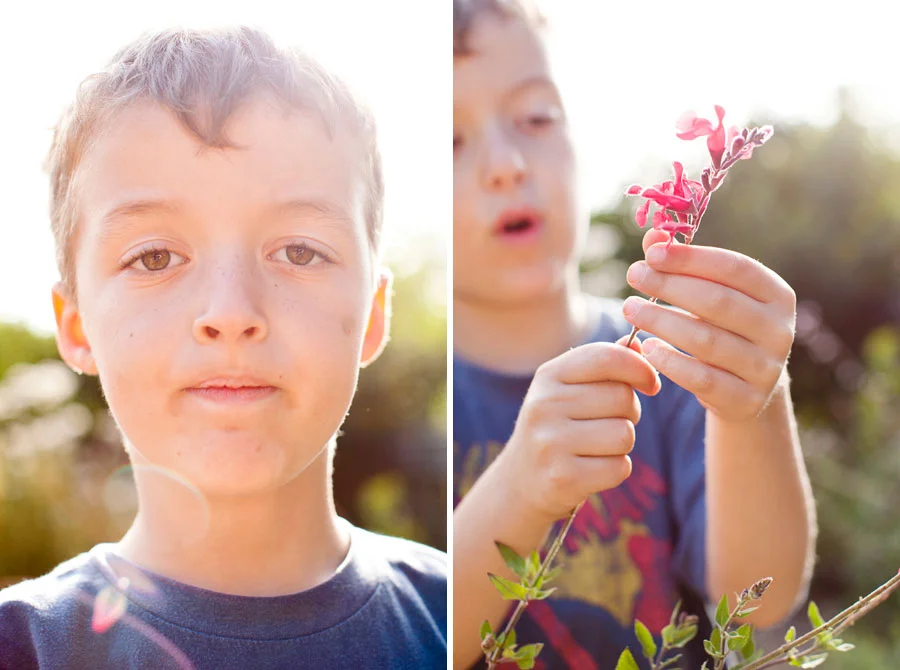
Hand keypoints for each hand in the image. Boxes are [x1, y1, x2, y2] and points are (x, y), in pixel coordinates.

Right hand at [494, 339, 660, 527]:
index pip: (607, 358)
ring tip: (598, 446)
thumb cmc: (557, 427)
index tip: (650, 383)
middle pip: (622, 398)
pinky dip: (616, 470)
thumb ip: (604, 364)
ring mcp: (550, 442)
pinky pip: (619, 467)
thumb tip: (637, 343)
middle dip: (630, 412)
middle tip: (610, 421)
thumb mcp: (570, 389)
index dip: (640, 368)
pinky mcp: (562, 477)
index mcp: (548, 376)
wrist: (520, 481)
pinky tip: (593, 469)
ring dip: (623, 443)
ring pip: (624, 434)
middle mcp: (544, 405)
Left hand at [623, 228, 795, 421]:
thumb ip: (683, 265)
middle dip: (670, 286)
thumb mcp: (710, 295)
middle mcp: (780, 331)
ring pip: (706, 340)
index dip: (691, 258)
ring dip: (662, 322)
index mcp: (777, 295)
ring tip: (630, 309)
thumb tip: (654, 236)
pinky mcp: (746, 401)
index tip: (651, 252)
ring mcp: (766, 369)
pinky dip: (670, 362)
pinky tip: (646, 347)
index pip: (735, 268)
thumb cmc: (722, 328)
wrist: (745, 389)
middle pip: (718, 302)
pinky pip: (702, 379)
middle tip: (633, 275)